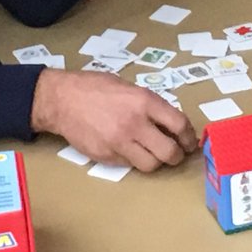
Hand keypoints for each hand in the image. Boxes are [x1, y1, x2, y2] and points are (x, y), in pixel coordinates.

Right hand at [30, 70, 196, 171]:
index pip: (179, 124)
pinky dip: (133, 160)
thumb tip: (169, 122)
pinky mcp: (106, 156)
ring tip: (153, 154)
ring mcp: (119, 143)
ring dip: (156, 161)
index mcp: (144, 101)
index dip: (188, 137)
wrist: (61, 99)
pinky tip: (129, 149)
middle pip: (169, 152)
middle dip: (177, 156)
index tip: (189, 142)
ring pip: (151, 165)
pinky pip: (129, 165)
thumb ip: (148, 104)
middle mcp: (135, 124)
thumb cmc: (95, 87)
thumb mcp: (127, 86)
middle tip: (175, 153)